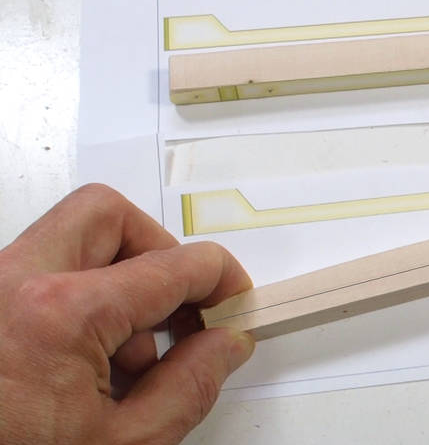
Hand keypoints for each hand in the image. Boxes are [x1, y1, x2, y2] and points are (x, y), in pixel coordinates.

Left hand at [0, 184, 254, 443]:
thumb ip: (190, 386)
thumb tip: (227, 343)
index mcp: (61, 314)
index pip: (174, 264)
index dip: (222, 280)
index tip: (234, 304)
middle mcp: (13, 283)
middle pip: (107, 214)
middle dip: (157, 251)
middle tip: (178, 305)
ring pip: (69, 238)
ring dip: (117, 279)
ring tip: (125, 360)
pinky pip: (40, 273)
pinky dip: (79, 300)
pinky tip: (85, 367)